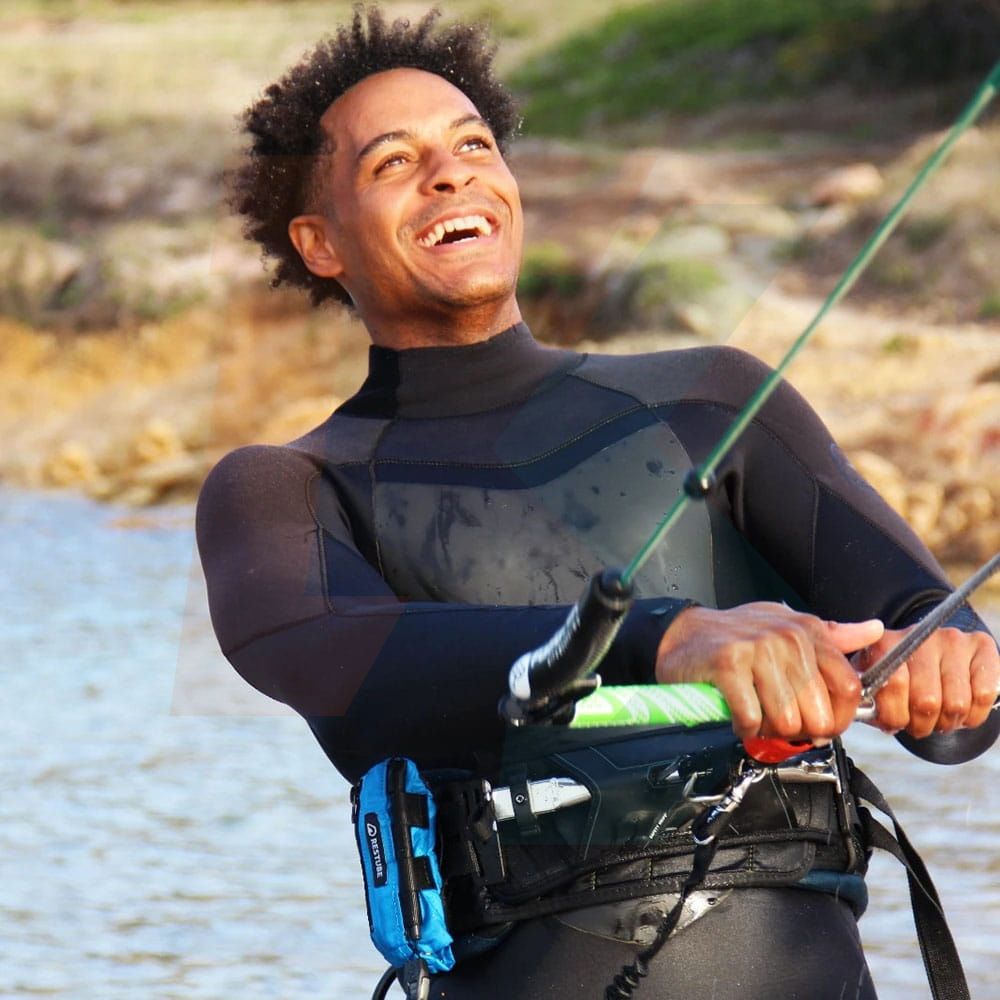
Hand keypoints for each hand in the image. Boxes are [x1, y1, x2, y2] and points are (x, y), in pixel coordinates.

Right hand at [654, 602, 883, 742]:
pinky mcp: (728, 665)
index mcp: (809, 632)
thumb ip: (833, 635)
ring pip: (785, 722)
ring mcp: (758, 650)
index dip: (838, 719)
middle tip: (776, 719)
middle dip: (798, 729)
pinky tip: (736, 714)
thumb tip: (876, 629)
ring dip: (768, 729)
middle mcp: (787, 638)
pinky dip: (743, 727)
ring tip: (755, 713)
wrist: (682, 634)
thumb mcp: (788, 626)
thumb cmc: (738, 635)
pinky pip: (751, 719)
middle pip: (817, 715)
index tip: (820, 726)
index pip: (848, 689)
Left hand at [855, 625, 999, 737]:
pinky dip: (975, 713)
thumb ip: (868, 700)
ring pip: (957, 703)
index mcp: (885, 642)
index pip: (893, 684)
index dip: (894, 716)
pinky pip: (985, 694)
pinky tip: (963, 708)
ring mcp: (952, 639)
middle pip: (927, 701)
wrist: (929, 653)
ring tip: (940, 716)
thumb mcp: (874, 683)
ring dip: (949, 722)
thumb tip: (879, 719)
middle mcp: (920, 635)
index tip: (894, 723)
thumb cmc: (898, 677)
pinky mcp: (981, 645)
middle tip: (920, 724)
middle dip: (922, 725)